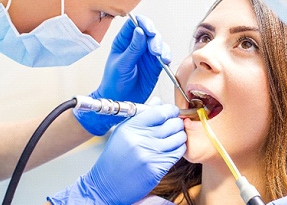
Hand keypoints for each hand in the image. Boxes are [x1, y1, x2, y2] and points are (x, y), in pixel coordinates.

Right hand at [48, 98, 185, 204]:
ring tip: (174, 138)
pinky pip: (178, 153)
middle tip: (175, 125)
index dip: (170, 110)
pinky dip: (178, 149)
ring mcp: (150, 155)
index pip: (160, 111)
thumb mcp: (122, 131)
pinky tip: (172, 149)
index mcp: (131, 127)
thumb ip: (141, 116)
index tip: (172, 112)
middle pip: (173, 123)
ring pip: (179, 138)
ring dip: (179, 136)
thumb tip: (158, 102)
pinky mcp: (157, 168)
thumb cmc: (114, 158)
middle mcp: (140, 140)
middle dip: (177, 122)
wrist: (106, 185)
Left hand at [75, 15, 170, 134]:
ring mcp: (146, 54)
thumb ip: (132, 48)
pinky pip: (164, 55)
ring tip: (161, 58)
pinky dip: (166, 57)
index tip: (149, 30)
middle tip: (155, 50)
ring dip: (162, 48)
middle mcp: (136, 45)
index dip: (143, 23)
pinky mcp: (155, 64)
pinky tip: (165, 61)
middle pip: (150, 32)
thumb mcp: (121, 65)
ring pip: (159, 43)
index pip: (134, 24)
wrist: (120, 101)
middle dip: (155, 38)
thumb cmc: (114, 83)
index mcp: (123, 41)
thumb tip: (139, 31)